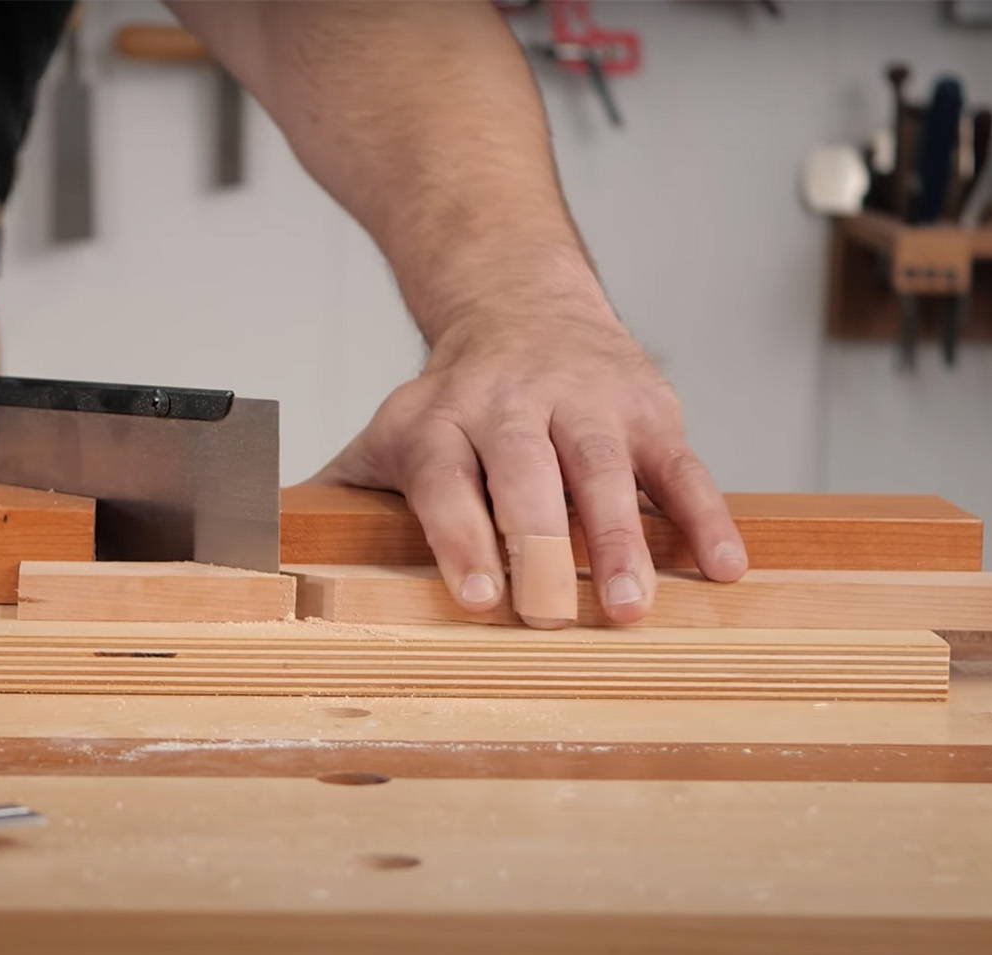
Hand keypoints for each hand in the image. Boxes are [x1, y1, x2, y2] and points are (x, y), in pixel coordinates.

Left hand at [313, 313, 747, 626]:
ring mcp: (586, 404)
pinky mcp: (649, 411)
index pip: (448, 479)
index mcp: (443, 420)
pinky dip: (705, 517)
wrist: (522, 303)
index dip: (461, 536)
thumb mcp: (393, 430)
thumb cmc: (454, 400)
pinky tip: (722, 569)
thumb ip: (346, 488)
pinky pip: (682, 466)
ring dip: (622, 539)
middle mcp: (513, 406)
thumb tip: (268, 543)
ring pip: (605, 469)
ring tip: (633, 607)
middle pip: (528, 476)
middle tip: (553, 615)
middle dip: (540, 545)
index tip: (477, 595)